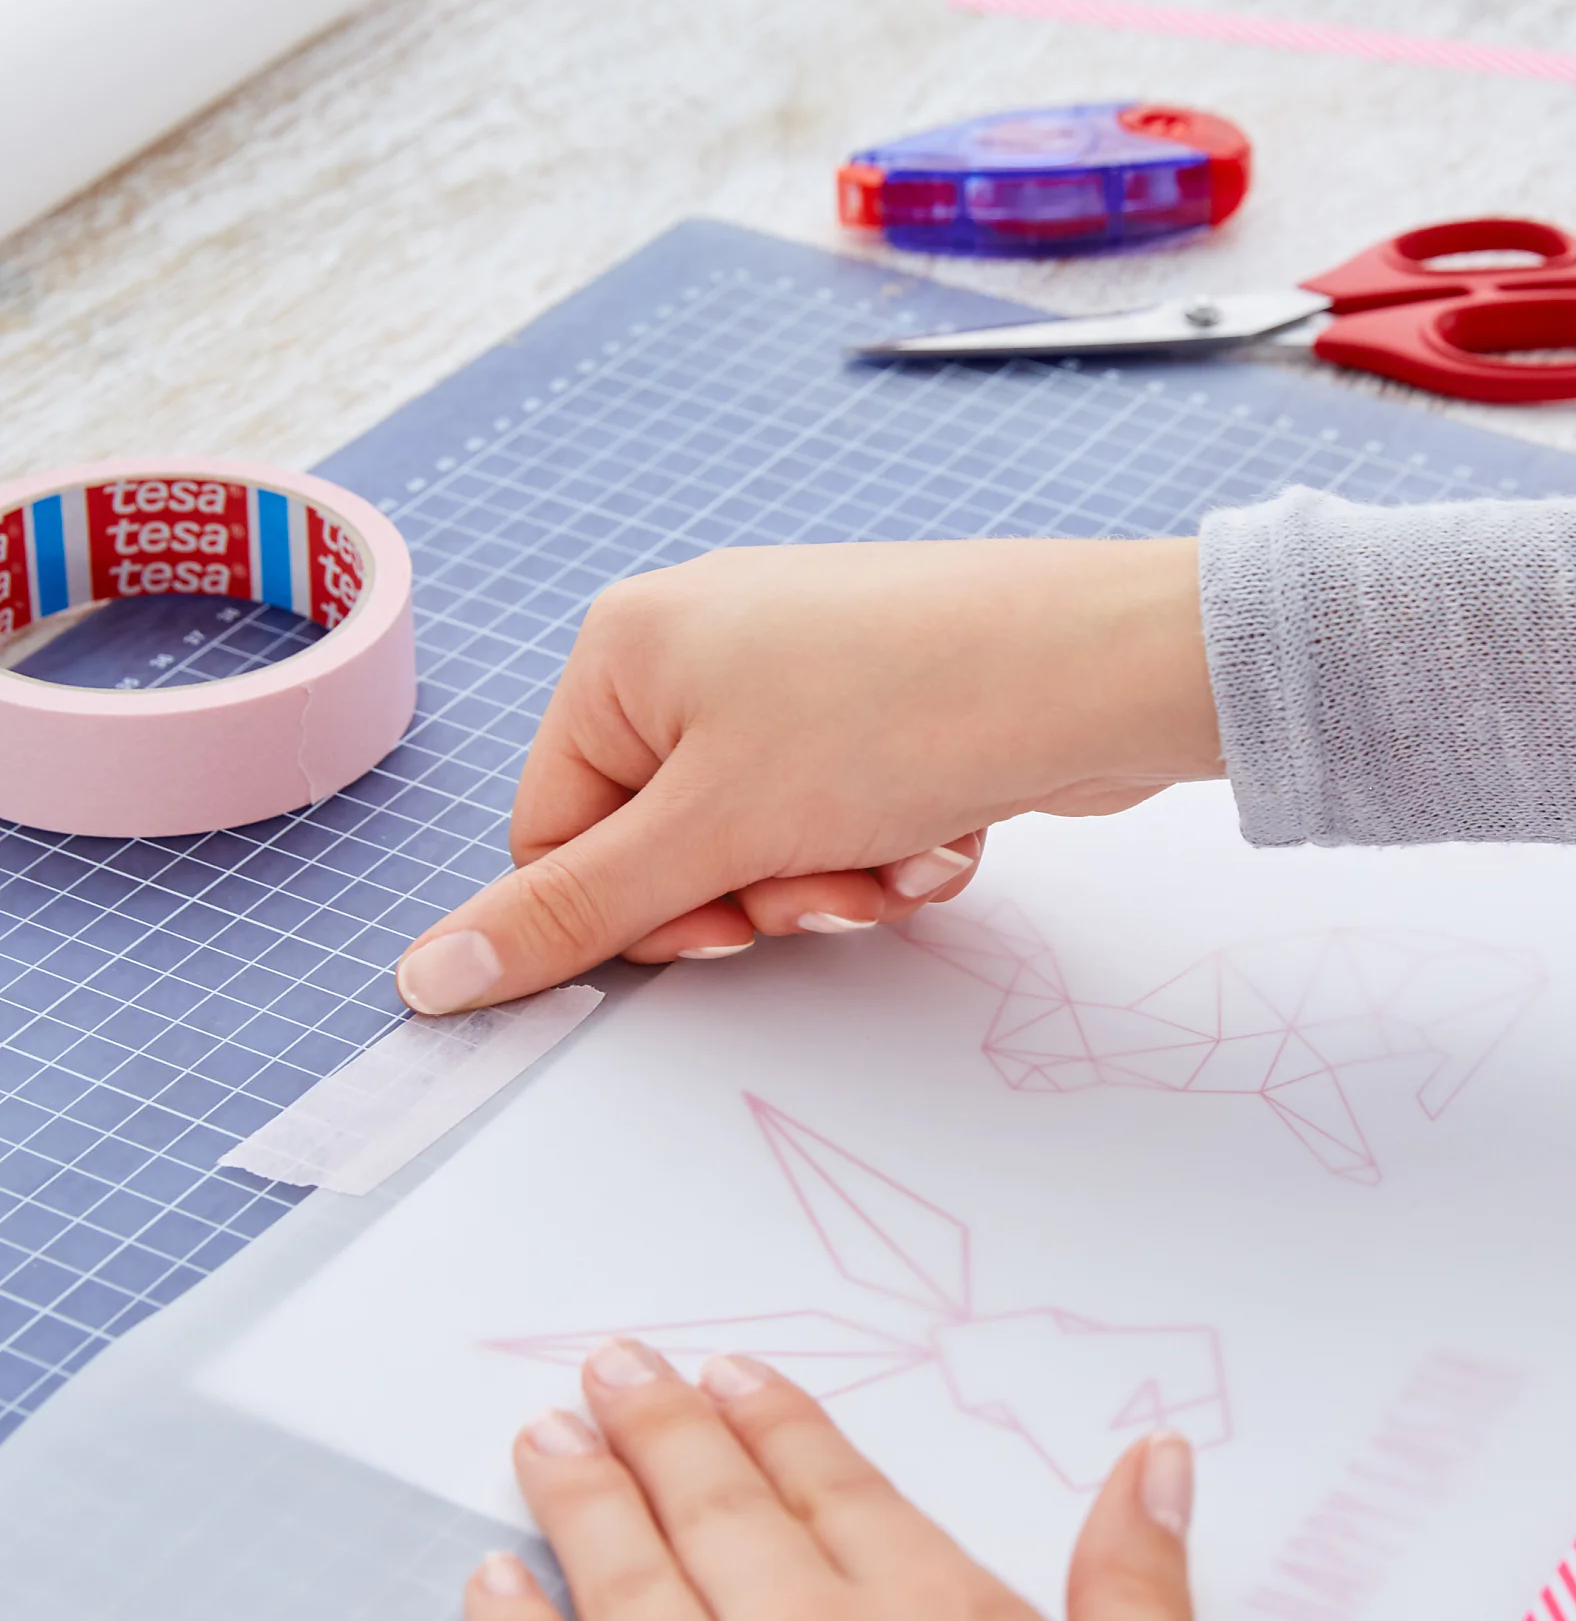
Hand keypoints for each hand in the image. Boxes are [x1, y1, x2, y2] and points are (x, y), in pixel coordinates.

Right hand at [397, 538, 1220, 1011]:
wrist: (1107, 670)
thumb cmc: (899, 714)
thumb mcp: (712, 828)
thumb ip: (570, 911)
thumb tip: (423, 975)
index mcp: (626, 648)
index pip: (557, 830)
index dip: (635, 910)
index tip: (722, 931)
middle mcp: (704, 646)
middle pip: (667, 845)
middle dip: (756, 893)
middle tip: (825, 883)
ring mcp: (800, 671)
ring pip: (762, 845)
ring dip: (834, 881)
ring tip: (904, 851)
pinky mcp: (882, 704)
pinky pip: (840, 816)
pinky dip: (889, 848)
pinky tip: (950, 826)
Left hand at [464, 1342, 1211, 1620]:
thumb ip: (1137, 1585)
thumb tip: (1153, 1460)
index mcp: (928, 1613)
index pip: (834, 1485)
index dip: (778, 1422)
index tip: (732, 1371)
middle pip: (719, 1508)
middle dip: (662, 1430)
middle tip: (612, 1368)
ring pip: (626, 1580)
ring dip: (582, 1502)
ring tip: (545, 1437)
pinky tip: (493, 1590)